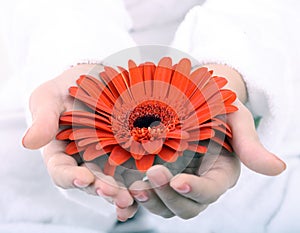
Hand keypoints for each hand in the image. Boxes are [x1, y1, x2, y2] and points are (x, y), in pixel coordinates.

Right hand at [22, 64, 135, 218]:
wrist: (96, 78)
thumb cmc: (67, 89)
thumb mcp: (50, 98)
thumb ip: (43, 119)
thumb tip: (29, 143)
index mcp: (61, 153)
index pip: (61, 171)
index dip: (70, 177)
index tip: (83, 177)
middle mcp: (84, 161)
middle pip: (91, 182)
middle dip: (102, 190)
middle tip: (114, 194)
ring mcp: (107, 159)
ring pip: (113, 182)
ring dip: (121, 192)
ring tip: (131, 197)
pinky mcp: (127, 153)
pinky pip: (133, 170)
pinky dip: (138, 181)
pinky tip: (147, 187)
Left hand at [123, 63, 286, 219]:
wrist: (193, 94)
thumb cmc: (217, 103)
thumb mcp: (234, 116)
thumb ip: (249, 143)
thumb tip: (278, 169)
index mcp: (219, 173)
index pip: (211, 191)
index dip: (197, 190)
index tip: (179, 181)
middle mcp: (197, 182)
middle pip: (186, 206)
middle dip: (168, 196)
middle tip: (150, 176)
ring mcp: (174, 180)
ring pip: (163, 205)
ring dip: (149, 200)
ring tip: (132, 186)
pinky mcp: (154, 174)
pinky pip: (144, 193)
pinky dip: (132, 198)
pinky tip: (118, 191)